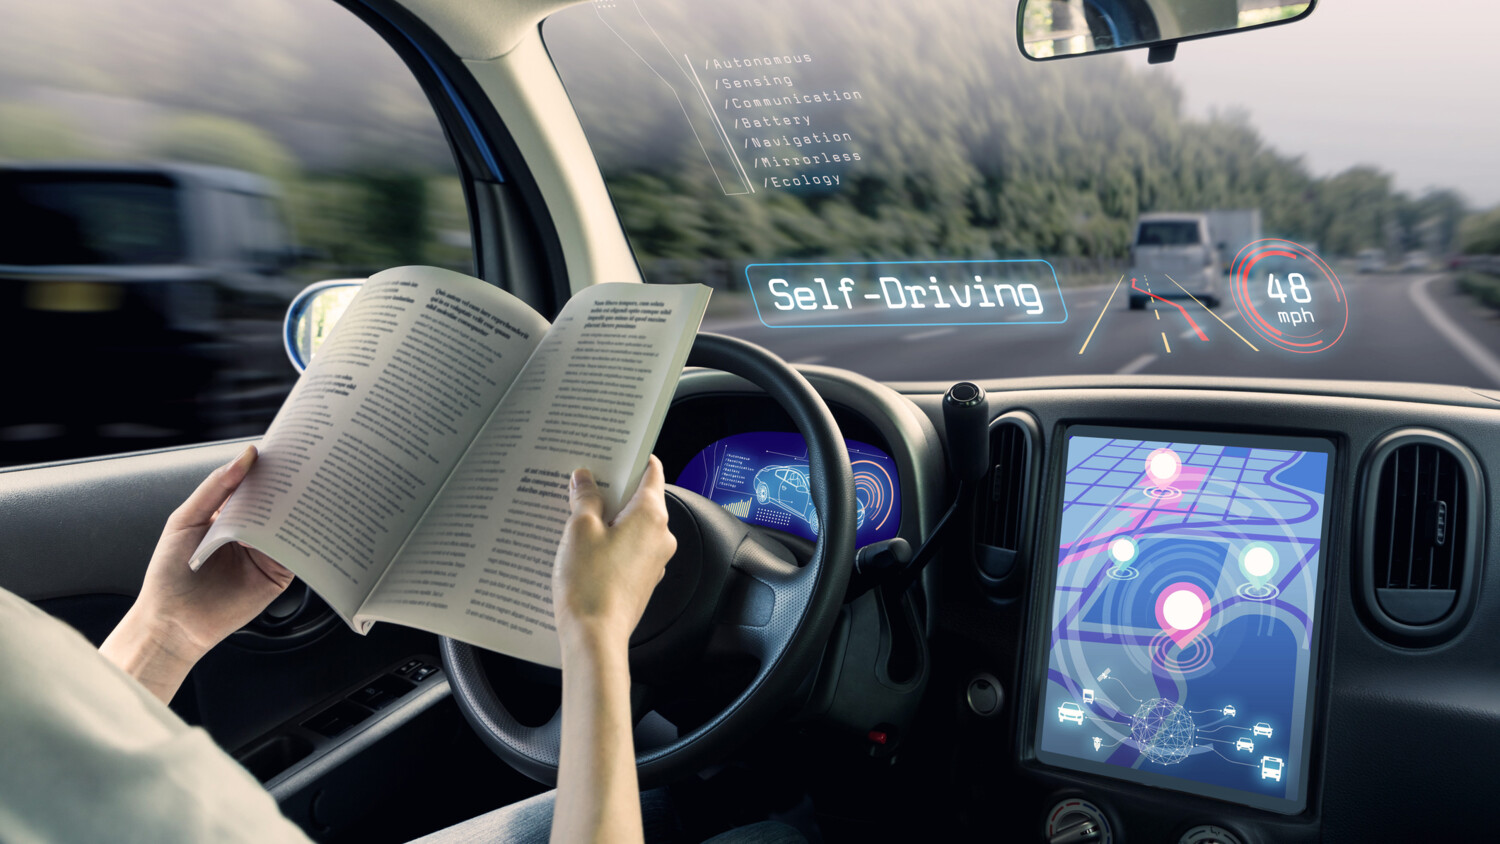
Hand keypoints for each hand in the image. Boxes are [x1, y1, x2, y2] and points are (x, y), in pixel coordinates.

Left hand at [101, 445, 293, 701]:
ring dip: (299, 509)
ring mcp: (266, 552)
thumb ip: (216, 487)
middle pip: (276, 502)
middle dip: (289, 485)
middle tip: (306, 465)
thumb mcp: (186, 519)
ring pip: (289, 524)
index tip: (286, 448)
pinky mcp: (278, 574)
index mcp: (229, 514)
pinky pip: (295, 552)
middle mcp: (251, 531)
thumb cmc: (169, 572)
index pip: (255, 485)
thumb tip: (247, 455)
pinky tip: (302, 527)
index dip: (269, 467)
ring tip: (307, 491)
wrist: (172, 622)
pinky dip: (301, 539)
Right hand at [552, 456, 676, 654]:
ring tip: (577, 516)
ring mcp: (655, 560)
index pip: (652, 473)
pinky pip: (630, 550)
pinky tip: (585, 547)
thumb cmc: (590, 582)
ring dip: (610, 519)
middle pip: (641, 500)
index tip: (615, 452)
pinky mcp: (643, 580)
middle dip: (613, 491)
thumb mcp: (580, 529)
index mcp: (651, 515)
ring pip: (633, 527)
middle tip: (584, 484)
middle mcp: (661, 536)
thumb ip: (585, 498)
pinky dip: (612, 543)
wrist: (595, 636)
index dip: (633, 459)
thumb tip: (586, 479)